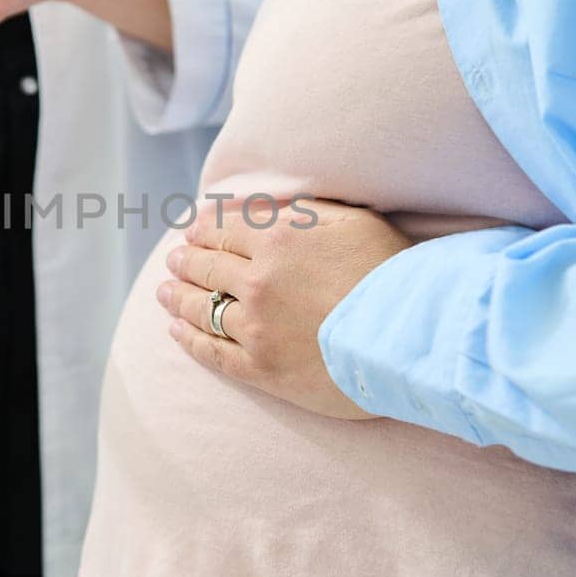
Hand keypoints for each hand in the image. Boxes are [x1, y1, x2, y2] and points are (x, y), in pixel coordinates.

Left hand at [157, 197, 412, 419]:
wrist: (410, 336)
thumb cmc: (392, 272)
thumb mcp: (353, 220)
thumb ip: (305, 211)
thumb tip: (264, 207)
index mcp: (276, 238)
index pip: (223, 229)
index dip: (202, 229)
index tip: (191, 231)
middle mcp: (256, 280)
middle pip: (205, 267)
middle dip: (185, 261)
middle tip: (174, 260)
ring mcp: (254, 327)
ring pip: (200, 308)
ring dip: (177, 297)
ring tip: (164, 293)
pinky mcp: (261, 369)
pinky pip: (212, 352)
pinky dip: (188, 339)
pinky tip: (176, 332)